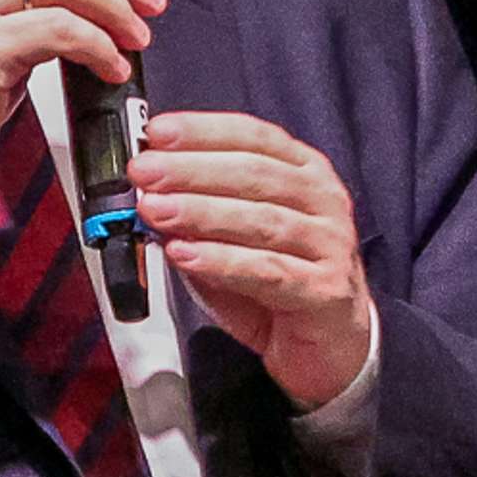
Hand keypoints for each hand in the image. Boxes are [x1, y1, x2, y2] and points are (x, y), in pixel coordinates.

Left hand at [130, 110, 374, 410]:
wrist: (330, 344)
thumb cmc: (279, 282)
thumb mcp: (233, 237)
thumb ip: (198, 214)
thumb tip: (148, 192)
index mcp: (304, 172)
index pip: (253, 137)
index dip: (203, 131)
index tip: (156, 134)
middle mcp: (323, 200)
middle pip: (255, 173)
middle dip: (192, 170)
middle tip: (145, 173)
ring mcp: (329, 244)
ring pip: (261, 219)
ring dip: (201, 212)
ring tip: (156, 210)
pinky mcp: (324, 290)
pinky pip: (267, 271)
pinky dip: (221, 261)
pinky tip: (186, 255)